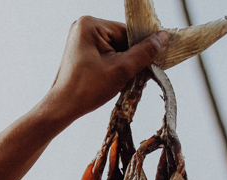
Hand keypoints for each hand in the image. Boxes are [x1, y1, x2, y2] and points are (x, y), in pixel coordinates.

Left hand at [42, 17, 167, 124]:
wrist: (62, 108)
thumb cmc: (87, 89)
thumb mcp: (122, 69)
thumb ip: (145, 52)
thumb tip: (163, 37)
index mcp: (91, 25)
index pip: (128, 31)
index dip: (142, 48)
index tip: (153, 61)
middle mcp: (84, 27)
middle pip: (122, 40)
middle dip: (132, 57)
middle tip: (141, 74)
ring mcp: (81, 39)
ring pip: (116, 49)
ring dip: (124, 63)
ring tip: (126, 79)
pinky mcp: (81, 51)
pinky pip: (106, 54)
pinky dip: (114, 66)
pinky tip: (116, 79)